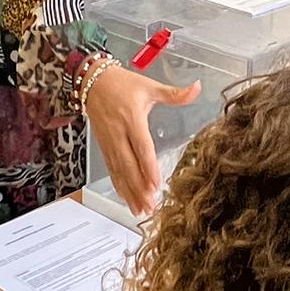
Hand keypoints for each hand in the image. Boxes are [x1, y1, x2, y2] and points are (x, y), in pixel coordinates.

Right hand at [83, 66, 200, 215]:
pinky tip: (126, 199)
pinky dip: (119, 186)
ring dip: (129, 191)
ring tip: (141, 209)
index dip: (148, 167)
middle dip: (139, 188)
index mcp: (132, 118)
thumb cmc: (121, 84)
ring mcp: (109, 142)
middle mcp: (118, 133)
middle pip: (129, 165)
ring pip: (119, 171)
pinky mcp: (103, 147)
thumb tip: (197, 89)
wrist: (92, 81)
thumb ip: (174, 93)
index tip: (156, 184)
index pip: (141, 147)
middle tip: (150, 205)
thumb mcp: (149, 86)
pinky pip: (111, 170)